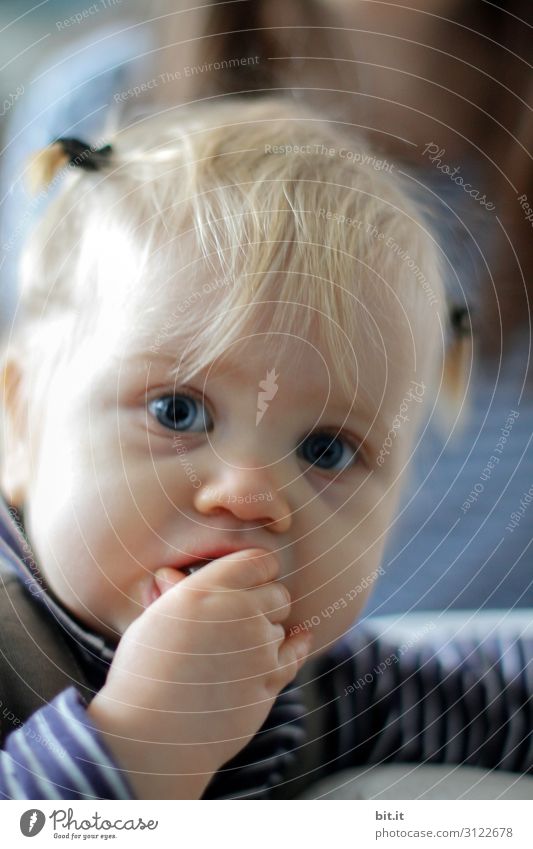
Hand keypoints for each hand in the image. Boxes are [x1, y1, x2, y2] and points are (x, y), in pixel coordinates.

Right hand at [87, 548, 312, 798]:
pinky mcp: (271, 679)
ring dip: (268, 631)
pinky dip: (296, 646)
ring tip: (238, 648)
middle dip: (264, 601)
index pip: (258, 560)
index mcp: (205, 589)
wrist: (150, 737)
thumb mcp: (151, 622)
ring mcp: (259, 646)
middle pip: (278, 592)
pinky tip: (298, 640)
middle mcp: (238, 611)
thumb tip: (171, 575)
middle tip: (241, 617)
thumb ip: (173, 593)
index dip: (255, 570)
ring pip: (283, 625)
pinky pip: (295, 653)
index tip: (245, 582)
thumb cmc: (141, 677)